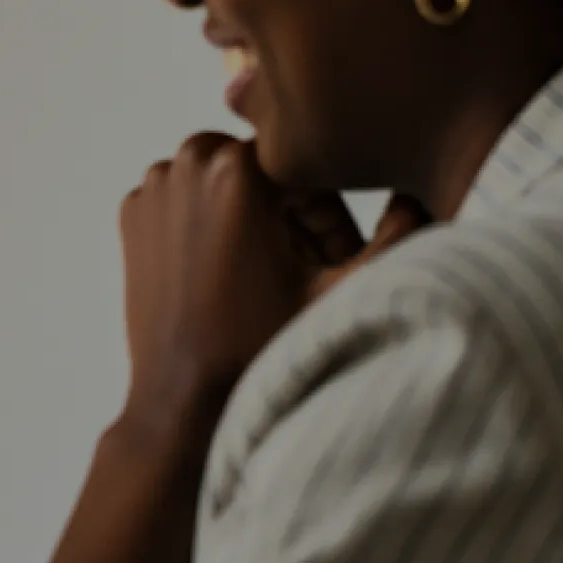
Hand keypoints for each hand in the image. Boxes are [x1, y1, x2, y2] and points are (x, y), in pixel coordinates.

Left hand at [117, 133, 428, 421]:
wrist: (187, 400)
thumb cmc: (266, 347)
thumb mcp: (347, 288)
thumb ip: (403, 230)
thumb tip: (429, 186)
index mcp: (235, 166)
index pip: (309, 163)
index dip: (330, 215)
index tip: (331, 262)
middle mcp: (184, 162)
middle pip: (267, 168)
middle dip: (294, 213)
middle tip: (306, 273)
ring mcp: (152, 187)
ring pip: (229, 182)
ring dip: (257, 217)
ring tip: (272, 277)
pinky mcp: (133, 215)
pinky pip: (192, 199)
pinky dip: (214, 225)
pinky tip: (230, 276)